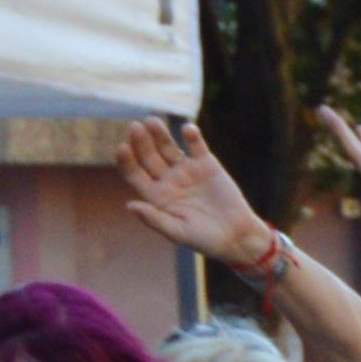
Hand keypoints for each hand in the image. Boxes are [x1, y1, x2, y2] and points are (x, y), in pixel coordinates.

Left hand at [114, 118, 268, 266]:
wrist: (237, 236)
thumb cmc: (205, 239)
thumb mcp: (178, 233)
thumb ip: (154, 219)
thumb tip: (129, 205)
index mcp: (155, 195)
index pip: (134, 173)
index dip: (126, 160)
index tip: (122, 147)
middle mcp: (167, 179)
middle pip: (148, 156)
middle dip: (141, 142)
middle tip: (135, 127)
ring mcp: (186, 170)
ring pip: (168, 147)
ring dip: (160, 134)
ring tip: (153, 121)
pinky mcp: (207, 164)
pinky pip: (196, 146)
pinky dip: (192, 136)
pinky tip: (187, 129)